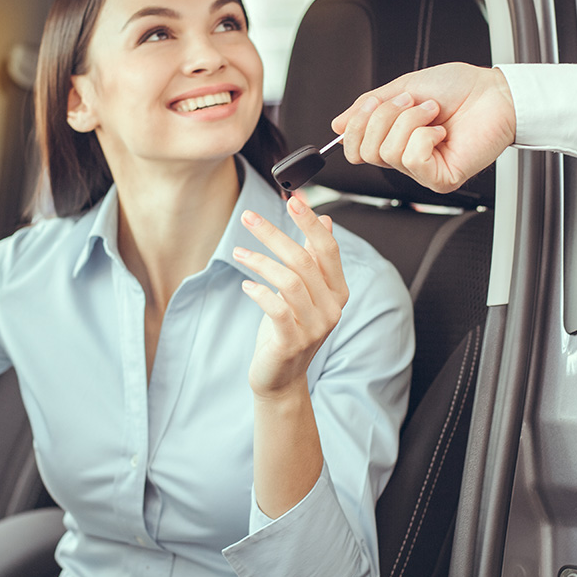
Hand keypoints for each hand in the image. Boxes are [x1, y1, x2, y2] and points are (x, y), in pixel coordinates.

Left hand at [234, 196, 348, 399]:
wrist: (280, 377)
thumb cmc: (289, 329)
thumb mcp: (305, 291)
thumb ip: (315, 258)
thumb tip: (324, 220)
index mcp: (337, 292)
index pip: (328, 249)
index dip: (310, 222)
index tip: (293, 199)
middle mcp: (331, 308)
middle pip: (304, 260)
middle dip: (274, 234)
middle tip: (250, 217)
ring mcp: (314, 327)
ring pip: (289, 281)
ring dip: (260, 261)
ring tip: (238, 252)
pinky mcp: (292, 341)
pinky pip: (276, 308)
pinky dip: (259, 291)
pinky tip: (245, 284)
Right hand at [331, 62, 516, 192]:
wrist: (493, 92)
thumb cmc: (457, 88)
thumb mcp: (402, 87)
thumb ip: (368, 107)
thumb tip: (337, 124)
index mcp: (394, 139)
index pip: (353, 148)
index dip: (355, 125)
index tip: (373, 102)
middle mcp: (405, 158)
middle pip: (365, 151)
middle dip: (385, 117)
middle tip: (411, 102)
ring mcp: (423, 171)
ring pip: (388, 152)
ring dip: (410, 121)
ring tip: (432, 112)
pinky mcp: (441, 179)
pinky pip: (412, 159)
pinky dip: (425, 136)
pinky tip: (442, 131)